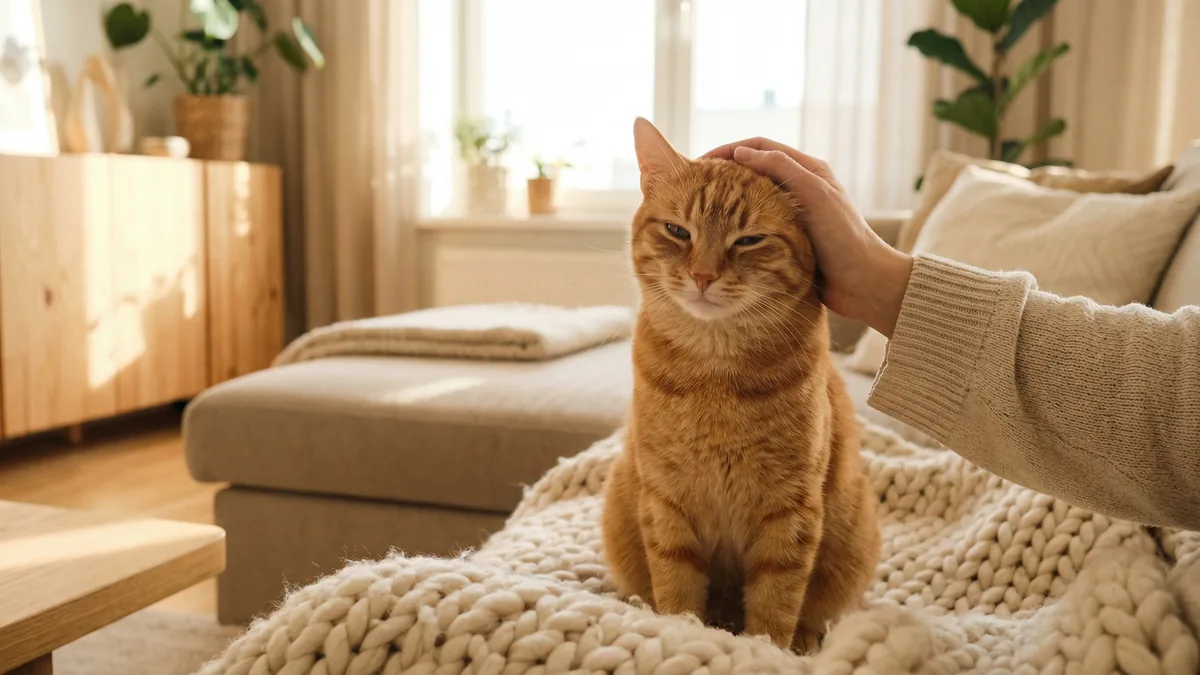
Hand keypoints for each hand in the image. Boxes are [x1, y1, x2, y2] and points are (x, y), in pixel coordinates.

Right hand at [701, 138, 913, 337]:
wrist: (863, 284)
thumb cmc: (844, 238)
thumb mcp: (815, 196)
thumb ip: (781, 170)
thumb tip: (742, 152)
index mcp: (808, 170)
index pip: (759, 147)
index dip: (728, 151)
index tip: (700, 164)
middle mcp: (797, 189)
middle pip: (750, 170)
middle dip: (720, 175)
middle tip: (690, 187)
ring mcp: (790, 215)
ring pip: (748, 199)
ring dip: (723, 201)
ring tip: (696, 210)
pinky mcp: (784, 240)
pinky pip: (751, 225)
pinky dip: (731, 225)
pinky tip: (716, 234)